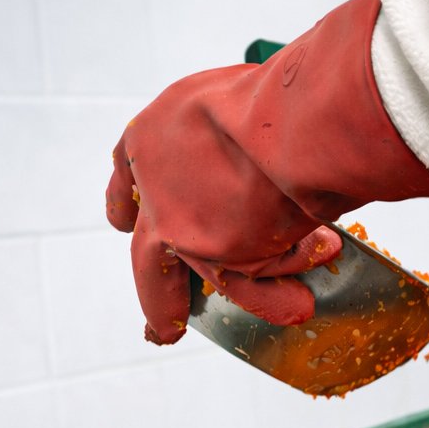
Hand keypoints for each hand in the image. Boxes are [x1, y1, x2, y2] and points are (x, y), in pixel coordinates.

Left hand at [105, 0, 428, 344]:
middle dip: (160, 297)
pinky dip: (283, 290)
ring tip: (291, 312)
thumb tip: (273, 142)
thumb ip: (237, 133)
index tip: (120, 221)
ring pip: (211, 280)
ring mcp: (184, 231)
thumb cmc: (275, 98)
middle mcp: (156, 191)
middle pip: (149, 257)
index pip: (123, 177)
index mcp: (149, 138)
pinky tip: (309, 297)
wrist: (289, 126)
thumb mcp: (238, 99)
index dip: (123, 201)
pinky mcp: (222, 260)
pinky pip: (256, 283)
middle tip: (163, 329)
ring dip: (256, 302)